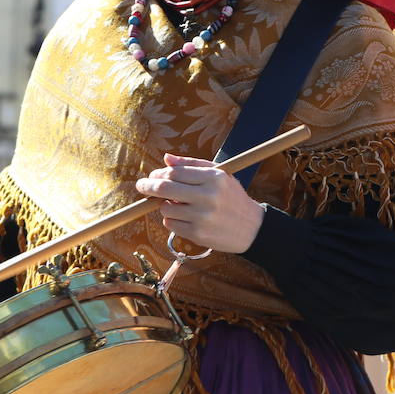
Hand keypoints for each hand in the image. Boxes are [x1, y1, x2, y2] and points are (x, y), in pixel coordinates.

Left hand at [133, 155, 264, 253]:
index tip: (152, 175)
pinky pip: (171, 225)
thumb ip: (191, 165)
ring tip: (177, 204)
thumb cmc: (232, 197)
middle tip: (141, 185)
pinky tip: (184, 217)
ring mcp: (202, 217)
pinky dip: (171, 220)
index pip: (175, 172)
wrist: (253, 228)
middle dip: (147, 186)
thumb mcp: (219, 175)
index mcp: (213, 178)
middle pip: (164, 189)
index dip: (158, 173)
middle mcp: (208, 196)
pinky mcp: (198, 234)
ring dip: (164, 206)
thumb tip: (166, 158)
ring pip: (165, 209)